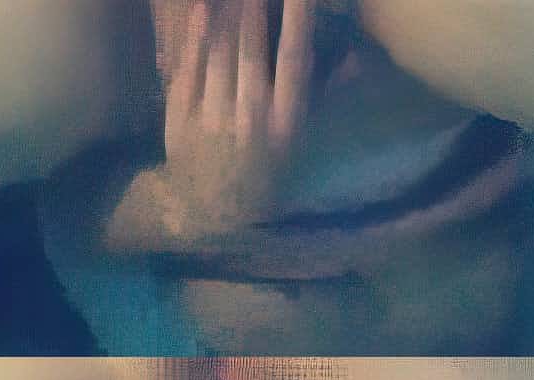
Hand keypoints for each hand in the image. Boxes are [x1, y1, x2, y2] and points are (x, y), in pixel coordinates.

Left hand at [108, 0, 316, 249]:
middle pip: (252, 46)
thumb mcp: (297, 146)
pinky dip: (194, 34)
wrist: (207, 206)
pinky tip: (200, 7)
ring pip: (219, 50)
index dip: (298, 19)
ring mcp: (212, 113)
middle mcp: (250, 115)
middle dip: (254, 5)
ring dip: (226, 12)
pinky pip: (188, 65)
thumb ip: (320, 100)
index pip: (294, 60)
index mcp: (284, 124)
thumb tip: (352, 59)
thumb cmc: (262, 174)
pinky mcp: (181, 113)